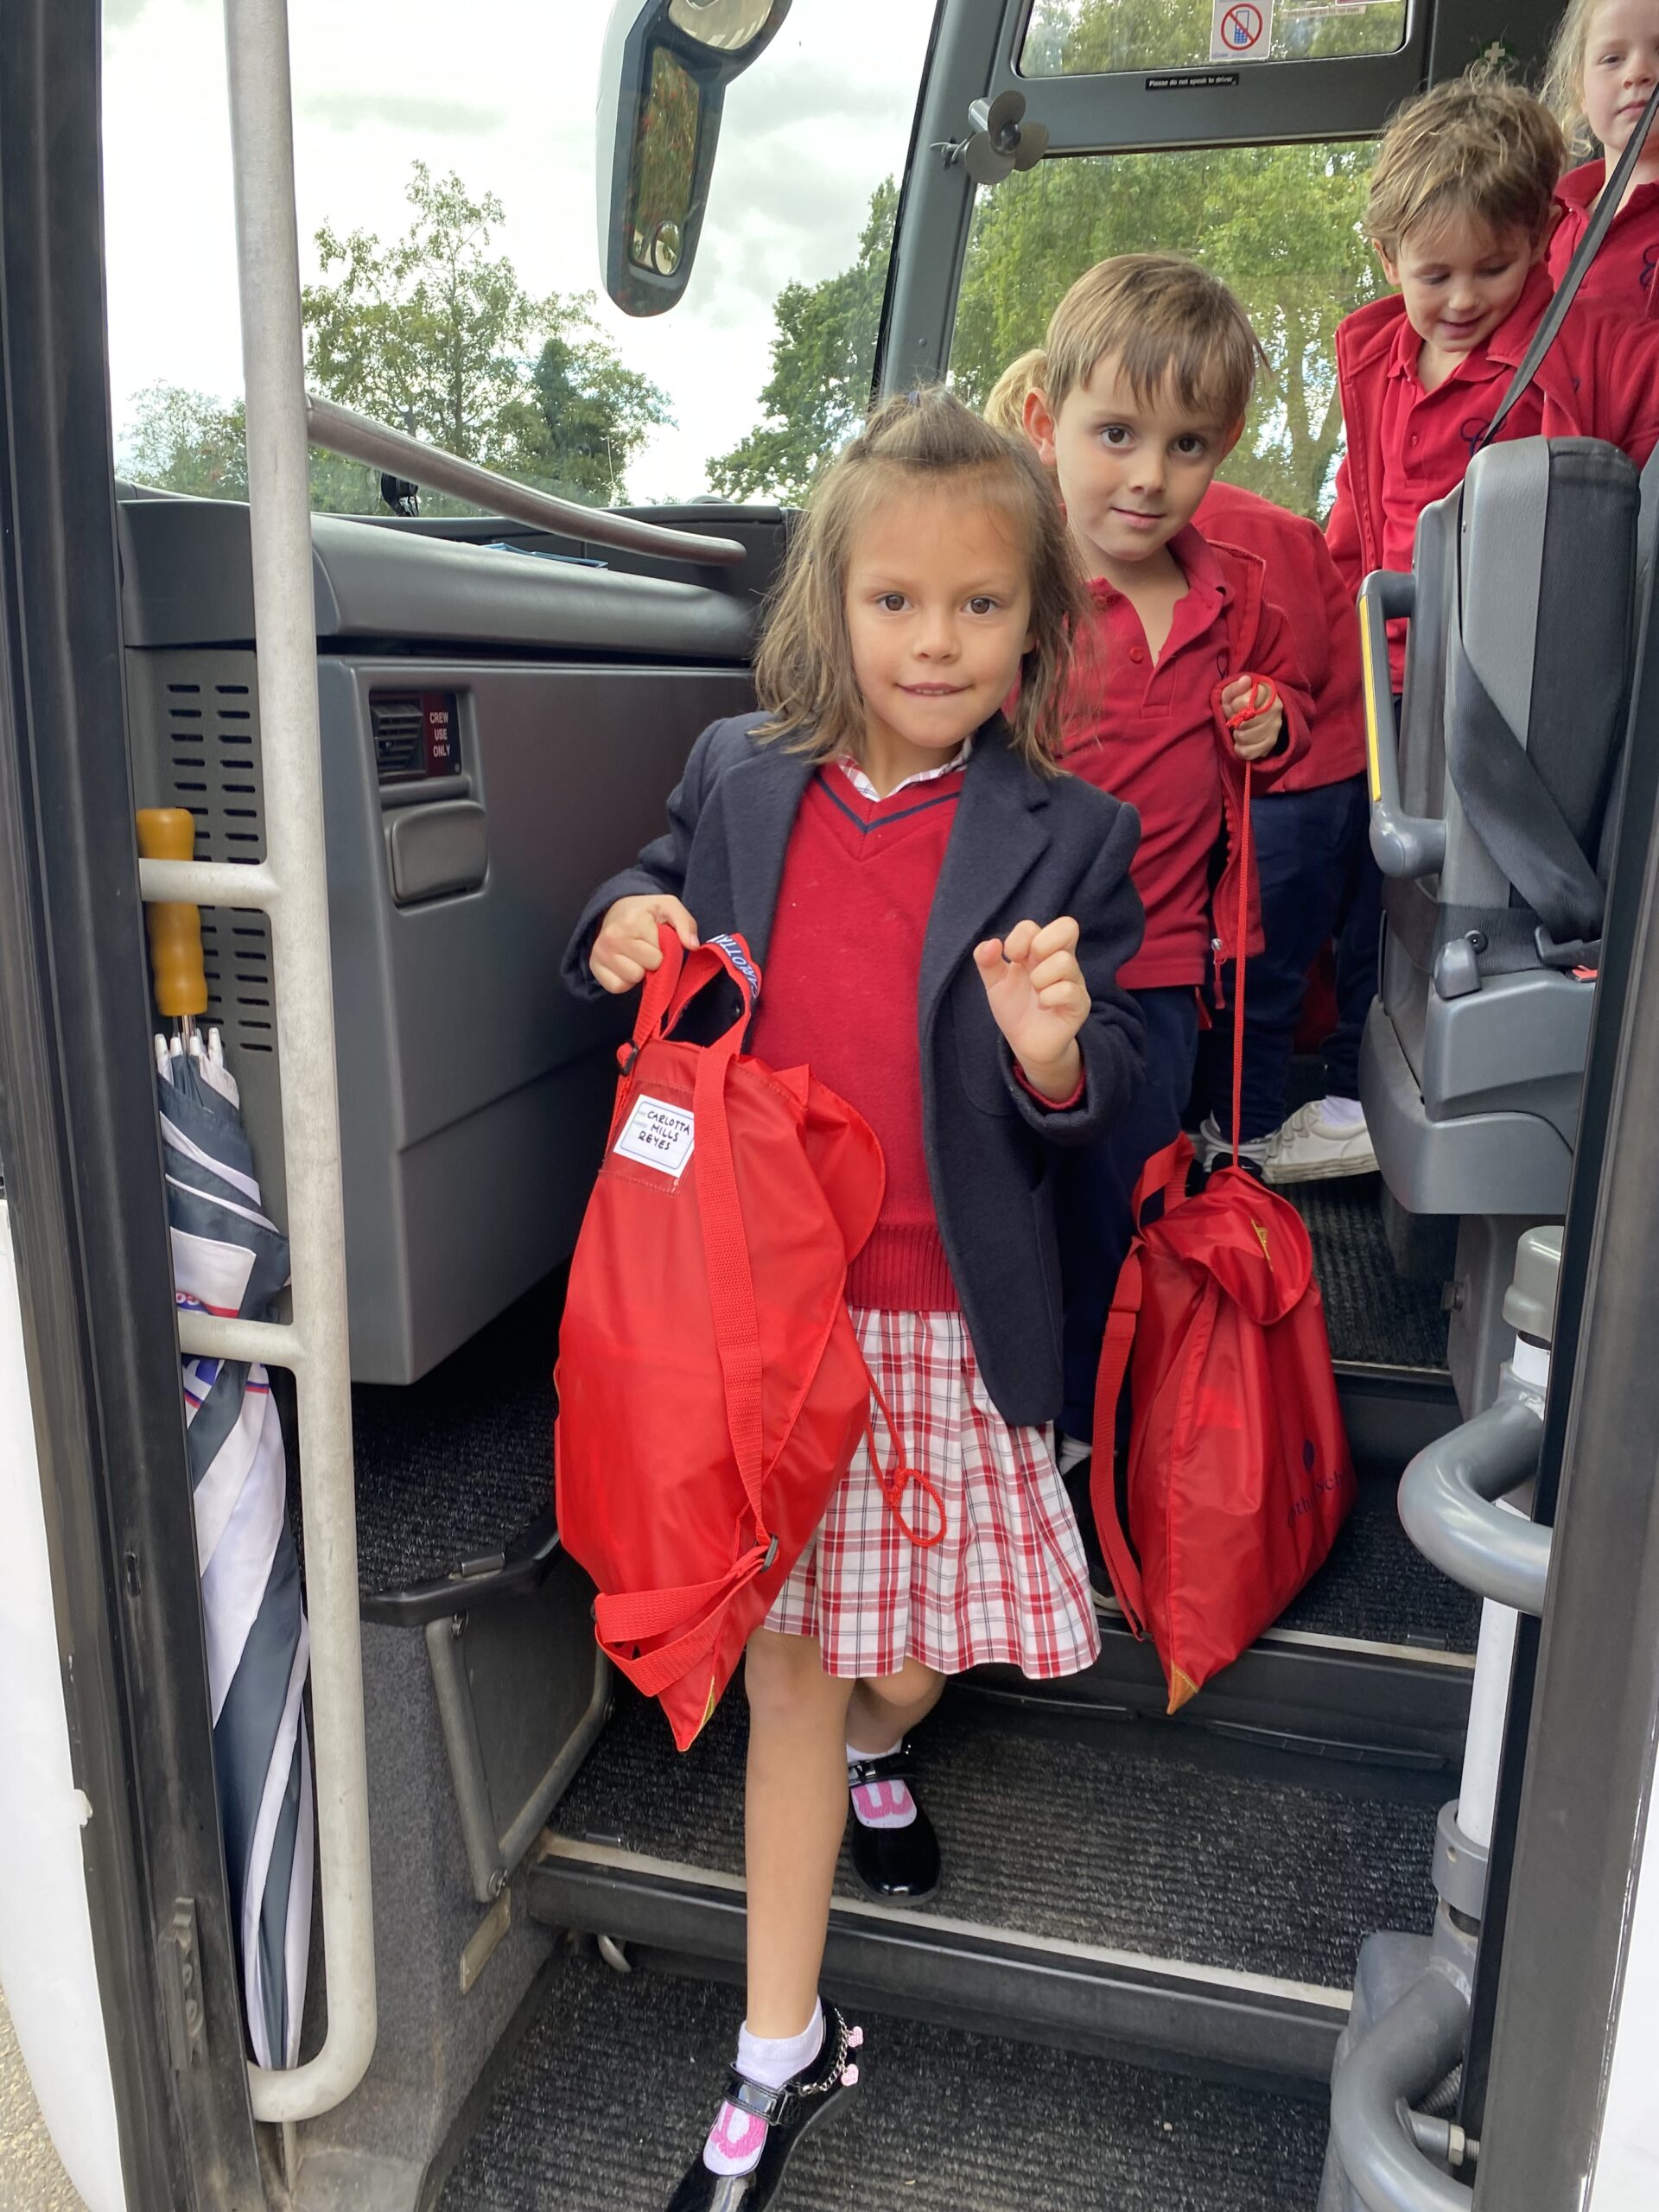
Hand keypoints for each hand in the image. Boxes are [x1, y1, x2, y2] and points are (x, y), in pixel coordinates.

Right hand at [590, 893, 698, 993]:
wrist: (614, 910)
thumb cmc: (645, 912)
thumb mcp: (668, 907)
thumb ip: (686, 923)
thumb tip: (693, 946)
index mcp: (632, 923)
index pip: (659, 957)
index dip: (663, 951)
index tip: (657, 940)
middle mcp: (612, 938)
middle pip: (646, 970)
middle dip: (652, 962)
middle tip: (647, 948)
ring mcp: (600, 953)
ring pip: (632, 979)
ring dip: (639, 972)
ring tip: (636, 955)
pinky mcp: (594, 967)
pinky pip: (617, 987)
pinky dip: (625, 981)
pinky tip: (626, 964)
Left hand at [972, 916, 1087, 1099]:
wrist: (1026, 1042)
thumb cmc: (1015, 1007)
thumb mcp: (995, 983)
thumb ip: (987, 961)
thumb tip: (992, 943)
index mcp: (1041, 950)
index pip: (1036, 925)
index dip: (1019, 937)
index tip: (1011, 958)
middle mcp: (1062, 960)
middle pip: (1068, 926)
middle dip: (1040, 945)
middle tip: (1028, 967)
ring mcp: (1074, 981)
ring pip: (1064, 962)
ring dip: (1040, 978)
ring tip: (1036, 993)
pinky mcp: (1079, 1004)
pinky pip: (1068, 991)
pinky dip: (1048, 997)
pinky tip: (1043, 1006)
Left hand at [1220, 676, 1282, 761]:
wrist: (1252, 715)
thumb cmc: (1239, 703)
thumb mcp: (1232, 693)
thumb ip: (1235, 687)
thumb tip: (1245, 680)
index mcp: (1267, 693)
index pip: (1242, 702)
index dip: (1233, 705)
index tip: (1235, 705)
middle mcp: (1275, 710)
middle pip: (1244, 723)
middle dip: (1235, 722)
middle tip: (1238, 720)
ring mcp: (1275, 728)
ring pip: (1245, 738)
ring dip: (1237, 735)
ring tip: (1241, 730)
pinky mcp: (1271, 744)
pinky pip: (1248, 752)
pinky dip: (1240, 749)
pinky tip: (1243, 742)